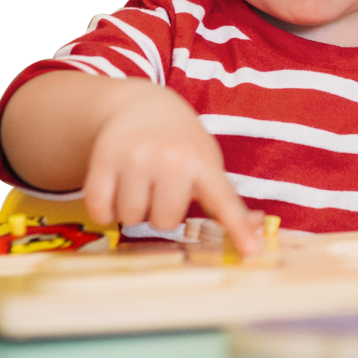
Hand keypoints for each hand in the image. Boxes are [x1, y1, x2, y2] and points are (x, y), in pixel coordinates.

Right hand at [82, 83, 262, 254]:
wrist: (142, 105)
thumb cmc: (181, 142)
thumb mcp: (207, 161)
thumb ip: (226, 199)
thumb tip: (257, 227)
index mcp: (204, 163)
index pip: (224, 202)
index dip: (238, 229)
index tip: (252, 252)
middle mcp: (172, 159)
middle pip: (164, 222)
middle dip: (160, 213)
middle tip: (161, 189)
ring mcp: (136, 158)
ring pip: (130, 218)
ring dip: (132, 210)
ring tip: (140, 184)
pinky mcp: (103, 160)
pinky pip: (100, 210)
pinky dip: (105, 210)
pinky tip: (116, 189)